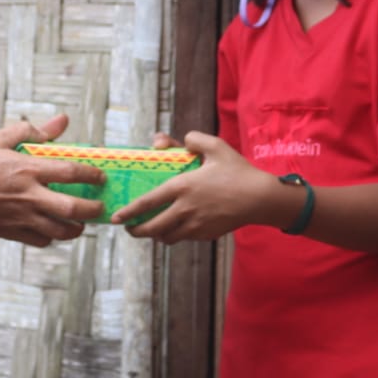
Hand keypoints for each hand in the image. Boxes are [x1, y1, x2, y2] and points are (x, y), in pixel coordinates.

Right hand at [0, 114, 105, 246]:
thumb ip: (31, 130)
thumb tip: (61, 121)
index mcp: (28, 169)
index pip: (72, 172)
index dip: (92, 174)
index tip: (100, 176)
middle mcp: (29, 196)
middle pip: (74, 209)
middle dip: (93, 209)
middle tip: (99, 205)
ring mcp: (22, 218)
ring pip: (61, 231)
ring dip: (77, 228)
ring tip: (81, 222)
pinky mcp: (12, 233)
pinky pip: (42, 241)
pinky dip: (52, 237)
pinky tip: (52, 229)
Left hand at [111, 130, 273, 243]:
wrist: (261, 198)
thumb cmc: (238, 171)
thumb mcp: (216, 146)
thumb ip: (195, 139)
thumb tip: (183, 140)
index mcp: (183, 187)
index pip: (148, 202)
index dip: (129, 212)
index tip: (117, 217)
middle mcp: (186, 209)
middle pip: (153, 228)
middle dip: (137, 231)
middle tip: (130, 229)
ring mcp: (197, 225)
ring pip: (167, 237)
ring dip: (156, 235)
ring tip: (151, 229)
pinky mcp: (207, 234)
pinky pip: (184, 238)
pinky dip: (176, 235)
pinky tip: (176, 228)